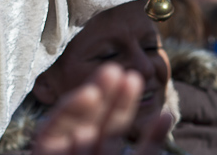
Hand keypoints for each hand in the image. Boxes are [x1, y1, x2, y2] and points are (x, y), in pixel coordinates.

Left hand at [31, 63, 170, 154]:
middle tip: (112, 69)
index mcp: (52, 152)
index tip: (90, 92)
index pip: (57, 128)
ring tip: (133, 78)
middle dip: (100, 96)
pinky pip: (143, 154)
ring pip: (114, 131)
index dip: (72, 109)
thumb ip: (62, 147)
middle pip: (88, 121)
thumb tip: (77, 134)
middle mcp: (78, 153)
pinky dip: (154, 137)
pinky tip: (164, 116)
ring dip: (123, 105)